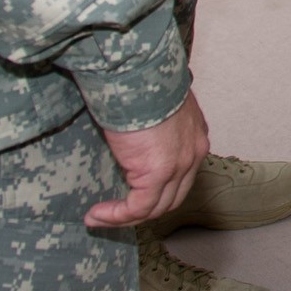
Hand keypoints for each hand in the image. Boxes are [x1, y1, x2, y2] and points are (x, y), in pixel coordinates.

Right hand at [87, 93, 209, 229]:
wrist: (137, 72)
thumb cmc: (138, 80)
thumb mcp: (152, 105)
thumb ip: (151, 125)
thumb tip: (131, 139)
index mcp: (194, 134)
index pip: (181, 176)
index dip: (156, 191)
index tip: (129, 196)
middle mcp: (193, 152)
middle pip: (172, 197)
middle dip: (142, 210)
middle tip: (113, 214)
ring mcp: (179, 164)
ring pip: (156, 207)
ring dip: (124, 217)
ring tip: (98, 218)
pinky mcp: (158, 172)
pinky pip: (138, 207)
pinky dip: (117, 216)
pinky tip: (96, 214)